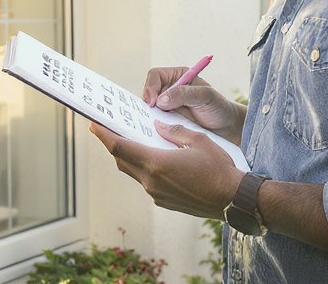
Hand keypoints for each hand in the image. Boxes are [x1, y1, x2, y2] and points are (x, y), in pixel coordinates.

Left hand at [90, 120, 244, 218]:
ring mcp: (156, 194)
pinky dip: (146, 169)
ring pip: (134, 172)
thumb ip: (174, 131)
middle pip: (122, 161)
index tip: (93, 125)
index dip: (104, 135)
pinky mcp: (164, 202)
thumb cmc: (218, 169)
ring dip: (131, 158)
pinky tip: (157, 160)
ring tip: (135, 142)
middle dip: (115, 145)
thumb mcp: (198, 141)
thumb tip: (158, 127)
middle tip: (112, 131)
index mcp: (156, 164)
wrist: (233, 200)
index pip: (120, 147)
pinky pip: (148, 182)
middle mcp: (151, 181)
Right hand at [141, 67, 245, 144]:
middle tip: (153, 114)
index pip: (155, 76)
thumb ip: (184, 94)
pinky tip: (159, 130)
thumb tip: (160, 100)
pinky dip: (154, 125)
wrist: (226, 128)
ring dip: (150, 115)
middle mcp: (170, 89)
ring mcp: (167, 106)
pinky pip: (154, 121)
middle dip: (148, 102)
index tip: (154, 102)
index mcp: (178, 76)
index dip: (151, 86)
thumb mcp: (205, 96)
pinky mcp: (167, 121)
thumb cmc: (219, 108)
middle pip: (148, 92)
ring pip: (149, 108)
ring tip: (156, 123)